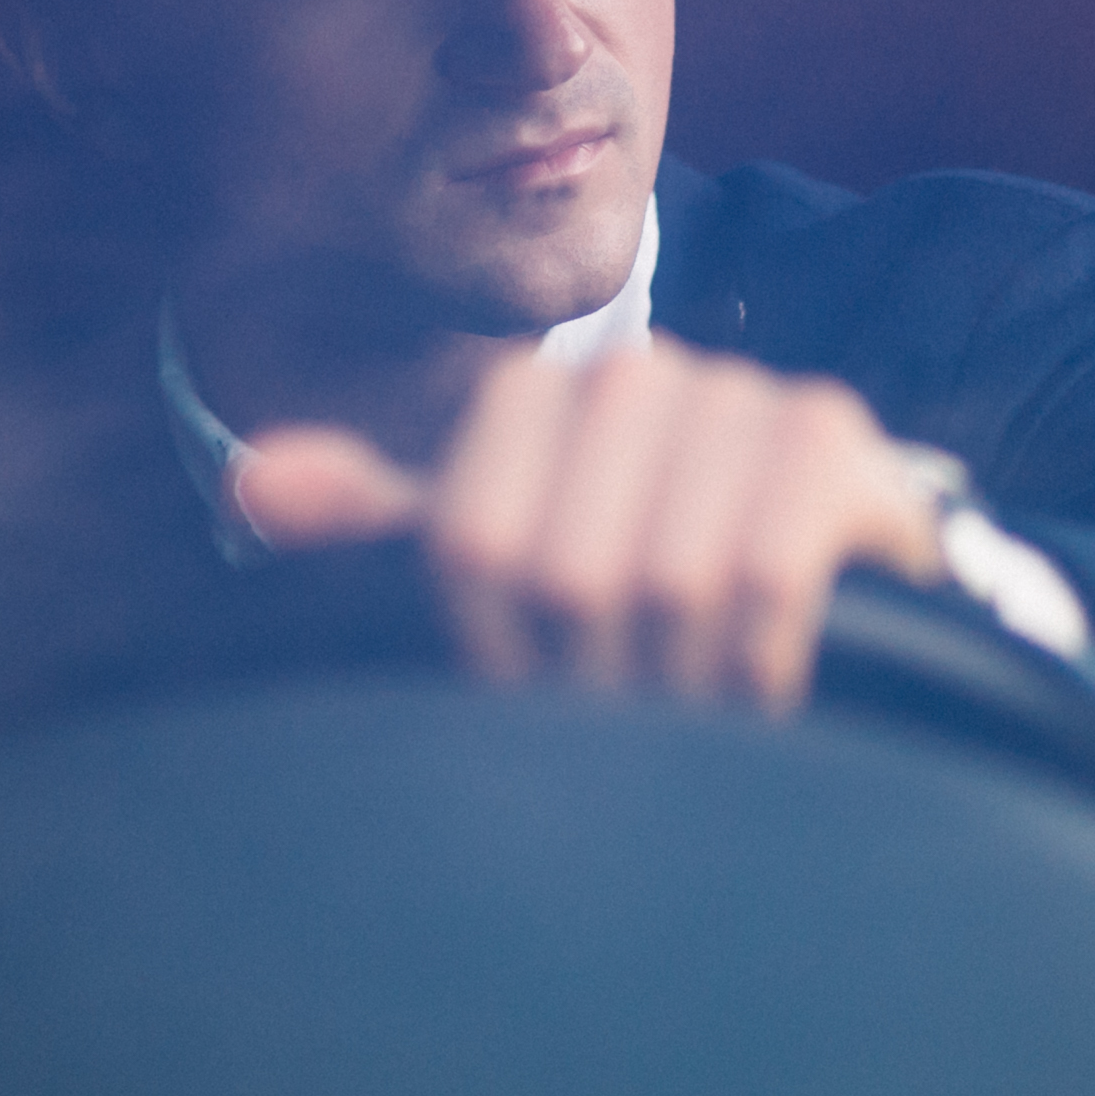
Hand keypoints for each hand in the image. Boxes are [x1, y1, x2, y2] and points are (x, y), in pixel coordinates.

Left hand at [236, 338, 946, 712]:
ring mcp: (742, 393)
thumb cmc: (647, 601)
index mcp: (536, 398)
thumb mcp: (507, 569)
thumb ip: (385, 530)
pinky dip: (756, 667)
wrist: (840, 594)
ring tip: (697, 717)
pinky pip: (763, 574)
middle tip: (634, 722)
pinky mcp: (832, 436)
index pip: (467, 541)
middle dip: (594, 680)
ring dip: (681, 687)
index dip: (496, 650)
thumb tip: (253, 485)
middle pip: (561, 568)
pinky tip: (765, 695)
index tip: (538, 692)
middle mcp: (635, 373)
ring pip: (663, 578)